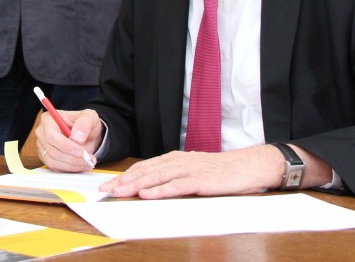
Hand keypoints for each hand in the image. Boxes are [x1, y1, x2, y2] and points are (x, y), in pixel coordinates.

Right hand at [35, 109, 101, 172]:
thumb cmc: (85, 123)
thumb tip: (77, 137)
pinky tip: (81, 165)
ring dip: (72, 165)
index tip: (80, 151)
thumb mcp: (89, 117)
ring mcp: (43, 146)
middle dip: (72, 158)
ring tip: (87, 162)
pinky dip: (70, 169)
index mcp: (49, 119)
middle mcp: (42, 133)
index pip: (51, 135)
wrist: (86, 134)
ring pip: (53, 161)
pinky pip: (55, 168)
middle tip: (88, 159)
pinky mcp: (46, 158)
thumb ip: (84, 124)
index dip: (65, 145)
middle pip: (52, 150)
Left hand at [99, 144, 282, 198]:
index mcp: (175, 159)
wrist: (250, 166)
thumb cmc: (223, 171)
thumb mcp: (194, 171)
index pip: (144, 167)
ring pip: (156, 177)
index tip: (109, 184)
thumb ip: (175, 177)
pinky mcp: (201, 181)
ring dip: (135, 185)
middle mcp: (179, 162)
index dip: (125, 175)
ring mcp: (189, 170)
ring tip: (119, 192)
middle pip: (145, 171)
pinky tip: (146, 195)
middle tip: (105, 189)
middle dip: (123, 180)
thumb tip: (154, 187)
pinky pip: (176, 186)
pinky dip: (159, 190)